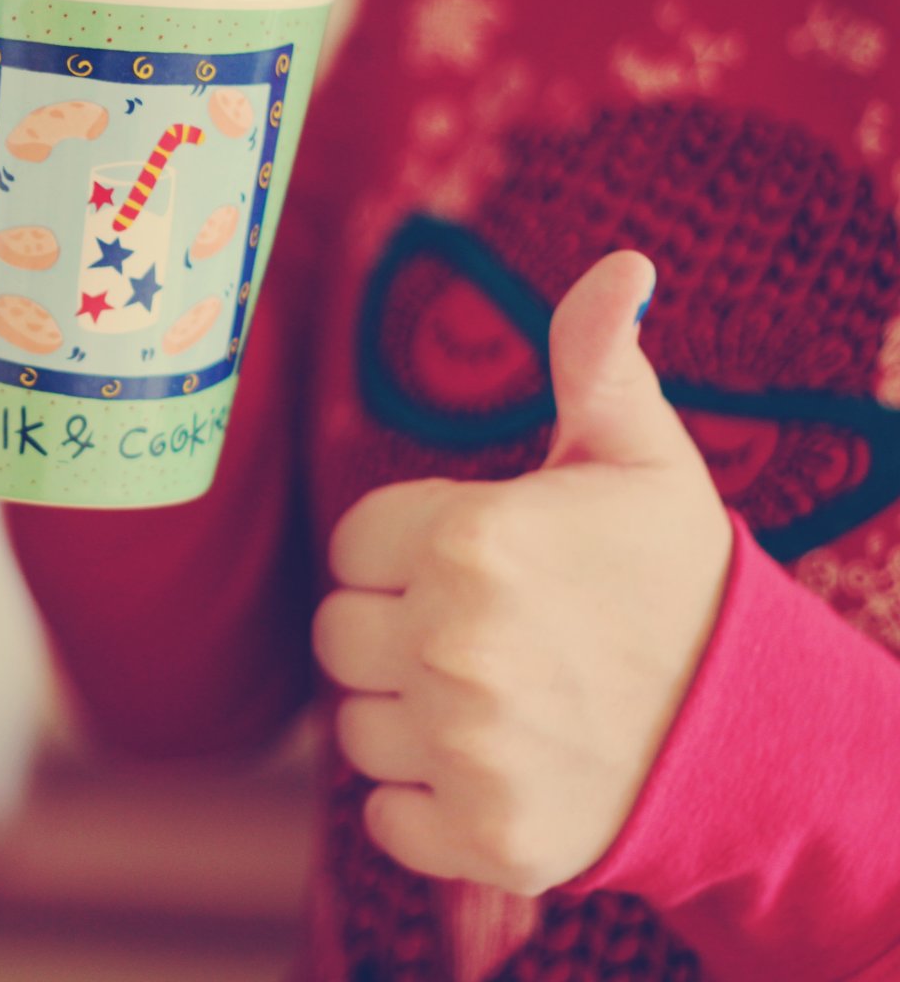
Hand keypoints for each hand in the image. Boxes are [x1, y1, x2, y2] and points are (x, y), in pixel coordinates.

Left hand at [312, 251, 732, 894]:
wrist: (759, 733)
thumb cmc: (678, 579)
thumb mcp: (641, 457)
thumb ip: (598, 361)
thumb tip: (622, 263)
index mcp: (472, 538)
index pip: (353, 543)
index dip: (404, 551)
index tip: (473, 563)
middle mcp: (455, 642)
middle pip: (339, 634)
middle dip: (396, 630)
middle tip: (486, 635)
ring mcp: (468, 748)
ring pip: (357, 725)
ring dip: (408, 718)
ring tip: (497, 701)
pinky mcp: (483, 836)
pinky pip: (385, 815)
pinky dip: (425, 805)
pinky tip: (495, 769)